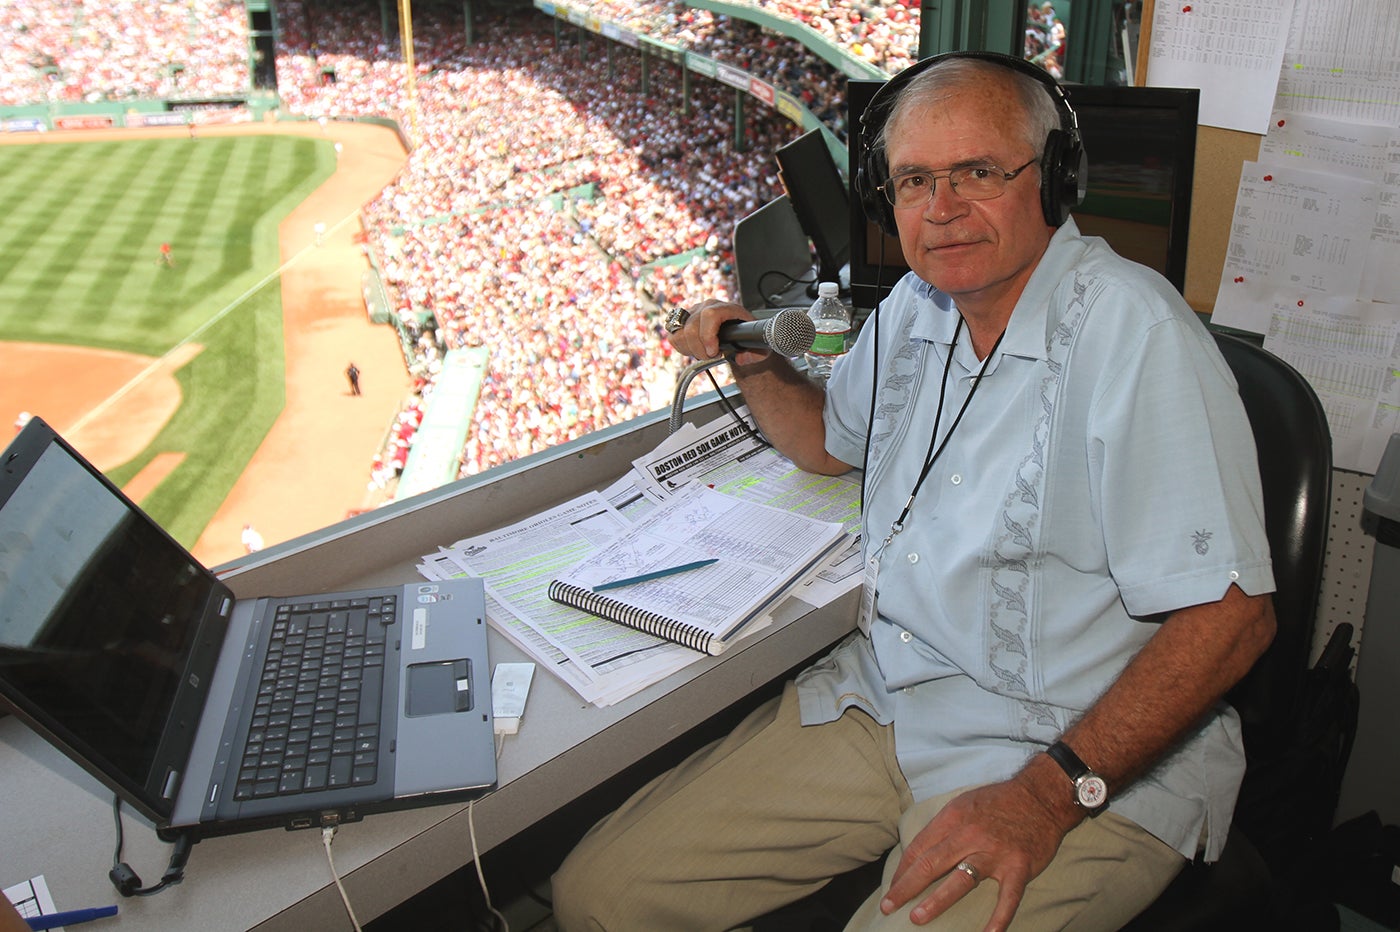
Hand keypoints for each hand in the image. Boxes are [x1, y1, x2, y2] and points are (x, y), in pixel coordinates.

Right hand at [667, 300, 768, 366]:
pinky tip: (694, 349)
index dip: (708, 336)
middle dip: (700, 349)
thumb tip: (741, 358)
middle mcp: (706, 306)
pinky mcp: (683, 321)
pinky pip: (673, 335)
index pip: (710, 315)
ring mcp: (693, 312)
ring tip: (703, 353)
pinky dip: (681, 347)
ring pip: (679, 332)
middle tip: (712, 356)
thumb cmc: (749, 336)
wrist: (739, 330)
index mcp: (726, 308)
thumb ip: (755, 354)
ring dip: (690, 349)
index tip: (714, 352)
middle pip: (691, 327)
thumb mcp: (760, 347)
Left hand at [879, 775, 1078, 930]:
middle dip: (906, 887)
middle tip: (888, 906)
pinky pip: (1008, 897)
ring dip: (937, 901)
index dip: (903, 870)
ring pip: (961, 880)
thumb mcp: (963, 804)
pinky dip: (999, 918)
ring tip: (917, 917)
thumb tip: (918, 853)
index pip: (919, 847)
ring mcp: (995, 852)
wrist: (1041, 796)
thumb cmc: (997, 801)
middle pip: (931, 864)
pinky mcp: (1019, 866)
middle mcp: (970, 834)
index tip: (892, 888)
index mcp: (953, 817)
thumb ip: (942, 827)